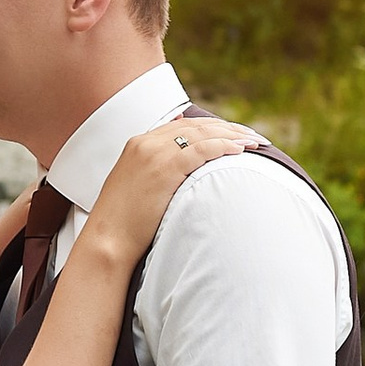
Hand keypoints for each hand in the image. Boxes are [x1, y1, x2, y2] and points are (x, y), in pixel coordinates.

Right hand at [84, 112, 260, 262]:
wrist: (107, 240)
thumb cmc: (124, 223)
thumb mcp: (137, 186)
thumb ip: (156, 170)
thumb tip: (184, 164)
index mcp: (138, 143)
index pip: (184, 125)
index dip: (213, 128)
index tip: (235, 134)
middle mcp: (146, 142)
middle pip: (197, 126)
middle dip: (229, 129)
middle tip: (254, 137)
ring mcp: (153, 153)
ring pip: (203, 134)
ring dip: (233, 136)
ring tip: (256, 143)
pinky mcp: (164, 168)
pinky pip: (201, 150)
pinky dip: (224, 147)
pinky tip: (241, 150)